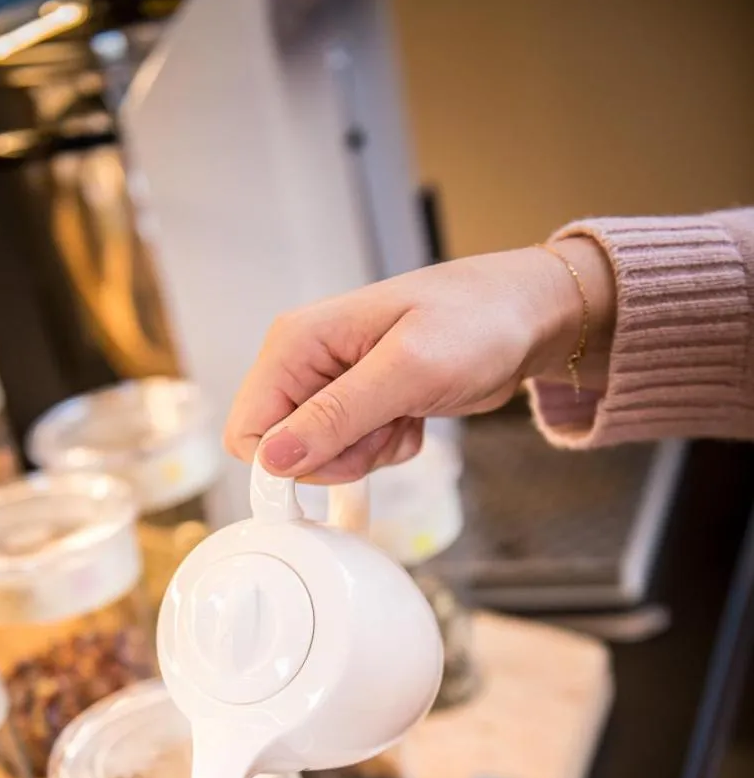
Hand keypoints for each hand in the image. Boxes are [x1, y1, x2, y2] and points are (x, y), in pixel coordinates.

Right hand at [225, 238, 614, 482]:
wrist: (528, 316)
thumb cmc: (479, 322)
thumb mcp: (408, 371)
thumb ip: (336, 417)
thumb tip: (274, 459)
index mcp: (296, 343)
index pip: (248, 430)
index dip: (287, 461)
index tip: (341, 457)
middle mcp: (305, 363)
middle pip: (285, 452)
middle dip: (339, 457)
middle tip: (386, 424)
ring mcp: (332, 386)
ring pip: (322, 458)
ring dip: (369, 453)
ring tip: (406, 412)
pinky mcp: (360, 404)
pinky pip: (354, 454)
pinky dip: (387, 448)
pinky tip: (414, 415)